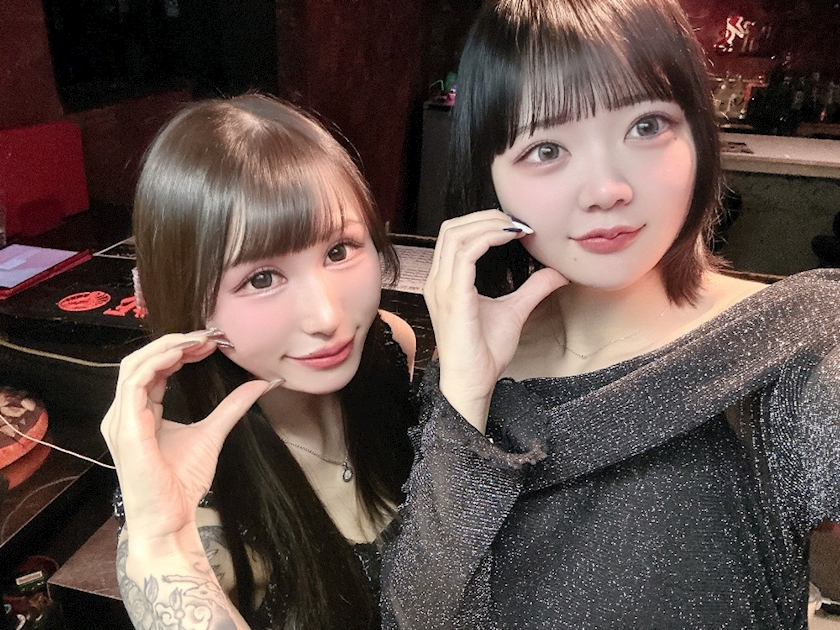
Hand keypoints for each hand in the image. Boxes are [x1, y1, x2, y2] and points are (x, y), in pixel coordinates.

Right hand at [101, 332, 272, 543]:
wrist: (170, 519)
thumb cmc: (182, 484)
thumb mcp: (213, 433)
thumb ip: (232, 406)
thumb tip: (260, 384)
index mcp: (139, 412)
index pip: (154, 368)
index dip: (181, 350)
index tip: (212, 342)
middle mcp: (124, 413)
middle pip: (142, 360)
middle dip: (174, 342)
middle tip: (209, 336)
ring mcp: (121, 419)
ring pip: (135, 364)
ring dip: (168, 346)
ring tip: (199, 340)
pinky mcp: (125, 427)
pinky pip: (136, 381)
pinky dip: (159, 361)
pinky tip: (184, 354)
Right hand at [424, 210, 566, 431]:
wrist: (472, 381)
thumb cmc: (484, 353)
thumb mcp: (515, 311)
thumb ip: (532, 289)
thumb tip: (558, 272)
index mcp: (445, 282)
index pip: (455, 236)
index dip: (483, 223)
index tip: (517, 227)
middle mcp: (438, 281)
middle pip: (452, 228)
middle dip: (485, 217)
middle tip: (518, 222)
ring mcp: (442, 287)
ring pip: (456, 234)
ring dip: (488, 224)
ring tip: (516, 227)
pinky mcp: (453, 295)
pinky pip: (466, 252)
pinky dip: (488, 238)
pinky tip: (511, 238)